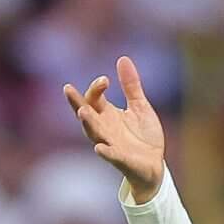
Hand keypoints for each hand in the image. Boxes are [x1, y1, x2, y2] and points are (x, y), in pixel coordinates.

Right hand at [64, 55, 166, 204]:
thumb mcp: (139, 106)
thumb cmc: (143, 136)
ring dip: (88, 124)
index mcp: (107, 115)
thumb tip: (122, 58)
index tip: (106, 80)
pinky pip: (111, 156)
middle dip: (77, 103)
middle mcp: (105, 129)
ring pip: (95, 134)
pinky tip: (99, 148)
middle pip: (86, 115)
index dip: (95, 88)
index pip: (93, 99)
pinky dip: (105, 152)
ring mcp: (111, 145)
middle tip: (68, 89)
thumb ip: (131, 85)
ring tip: (83, 112)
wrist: (155, 165)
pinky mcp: (122, 160)